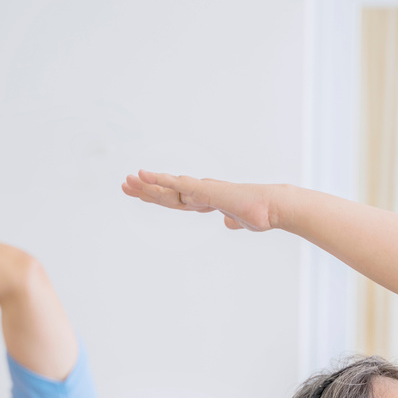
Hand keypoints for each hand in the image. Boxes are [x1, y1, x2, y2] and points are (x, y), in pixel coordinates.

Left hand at [121, 170, 276, 231]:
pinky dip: (158, 179)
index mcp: (208, 200)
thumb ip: (233, 221)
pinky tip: (143, 175)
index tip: (141, 194)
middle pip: (167, 193)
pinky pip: (176, 183)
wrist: (273, 208)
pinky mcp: (204, 189)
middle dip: (145, 190)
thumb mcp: (242, 221)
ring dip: (146, 185)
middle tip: (125, 185)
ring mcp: (201, 190)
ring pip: (167, 188)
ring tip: (127, 181)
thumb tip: (228, 222)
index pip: (177, 200)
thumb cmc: (263, 214)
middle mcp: (202, 193)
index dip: (159, 197)